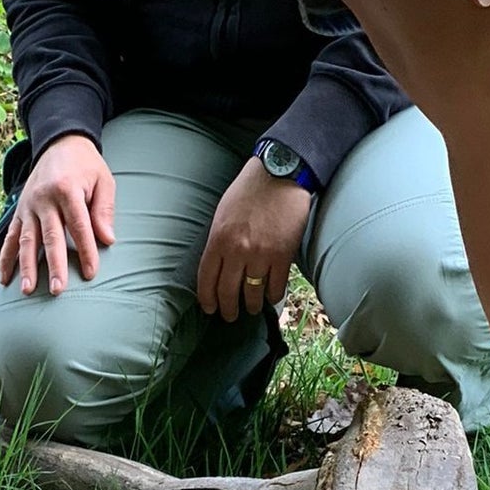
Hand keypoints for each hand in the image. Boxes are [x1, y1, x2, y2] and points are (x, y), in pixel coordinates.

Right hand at [0, 134, 115, 295]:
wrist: (60, 143)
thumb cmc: (86, 167)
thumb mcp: (103, 181)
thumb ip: (104, 210)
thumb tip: (107, 240)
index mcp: (67, 189)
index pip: (78, 225)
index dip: (86, 250)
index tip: (91, 273)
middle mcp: (44, 198)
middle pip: (51, 237)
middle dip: (54, 265)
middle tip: (58, 290)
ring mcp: (28, 206)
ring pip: (26, 240)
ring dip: (26, 266)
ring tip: (27, 290)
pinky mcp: (19, 211)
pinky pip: (10, 238)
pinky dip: (6, 259)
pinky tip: (5, 279)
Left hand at [196, 159, 311, 322]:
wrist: (281, 173)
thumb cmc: (249, 190)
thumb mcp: (222, 214)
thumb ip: (219, 242)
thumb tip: (218, 268)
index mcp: (218, 240)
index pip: (206, 281)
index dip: (207, 300)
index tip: (210, 308)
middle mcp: (237, 251)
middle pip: (227, 292)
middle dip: (228, 309)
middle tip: (230, 315)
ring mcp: (261, 255)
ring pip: (252, 294)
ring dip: (251, 306)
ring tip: (251, 308)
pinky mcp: (283, 256)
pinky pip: (275, 287)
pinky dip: (272, 296)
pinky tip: (270, 297)